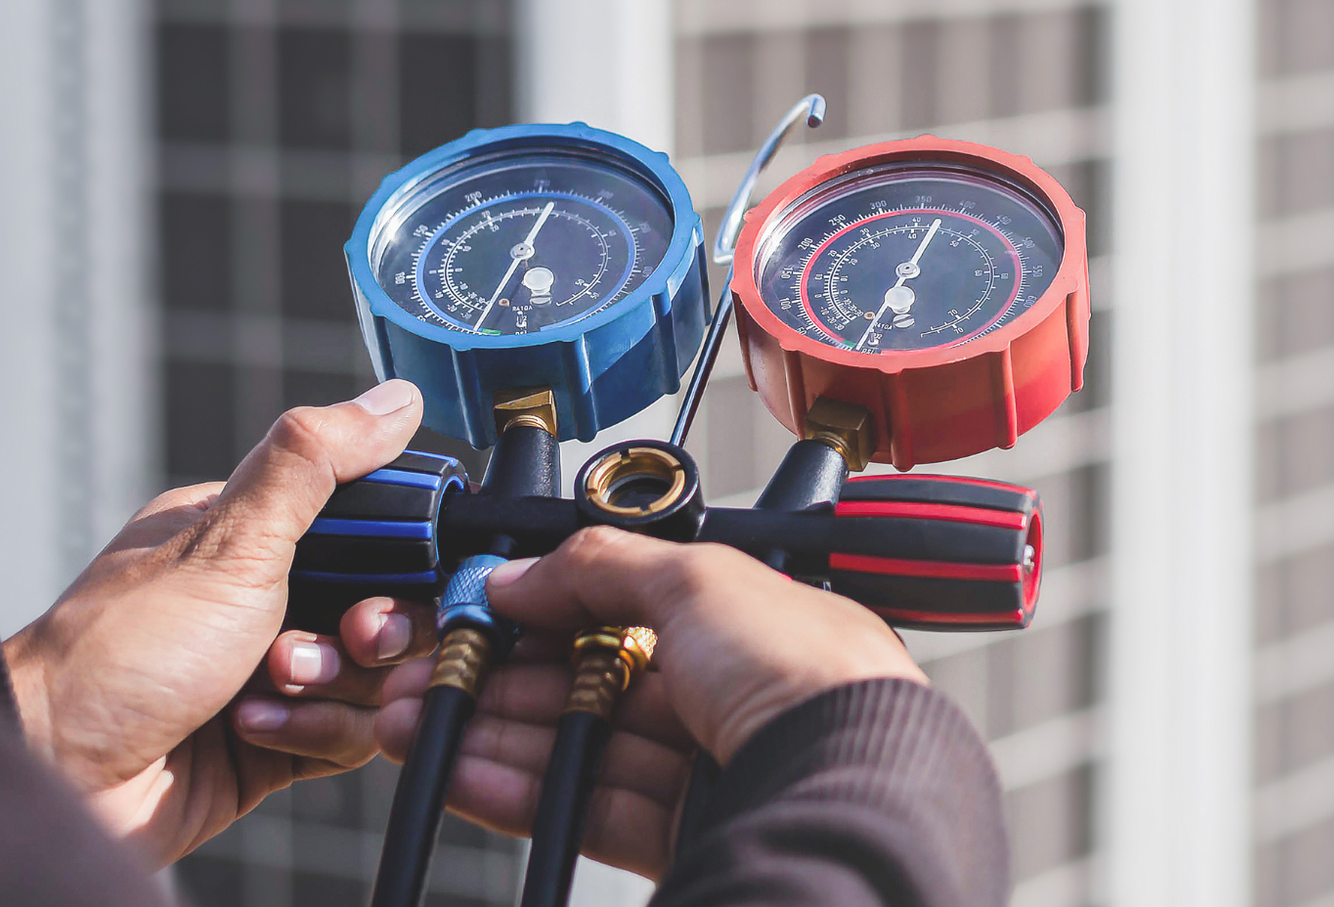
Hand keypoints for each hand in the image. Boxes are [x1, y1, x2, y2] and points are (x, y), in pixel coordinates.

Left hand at [2, 380, 438, 865]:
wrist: (65, 779)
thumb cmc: (122, 654)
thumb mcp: (232, 541)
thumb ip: (317, 463)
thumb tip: (395, 400)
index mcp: (255, 536)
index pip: (376, 529)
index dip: (403, 558)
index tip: (392, 578)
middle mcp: (269, 599)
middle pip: (389, 606)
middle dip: (371, 632)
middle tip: (342, 639)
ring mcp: (276, 671)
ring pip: (377, 675)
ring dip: (333, 686)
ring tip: (271, 688)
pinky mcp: (281, 740)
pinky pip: (351, 733)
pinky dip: (314, 733)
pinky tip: (255, 729)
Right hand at [375, 528, 925, 876]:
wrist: (845, 788)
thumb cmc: (812, 677)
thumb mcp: (699, 580)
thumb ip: (603, 568)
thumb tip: (526, 570)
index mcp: (751, 622)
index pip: (630, 609)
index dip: (552, 608)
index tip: (484, 611)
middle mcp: (735, 693)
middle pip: (598, 682)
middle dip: (505, 676)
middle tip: (434, 673)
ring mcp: (711, 768)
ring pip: (584, 747)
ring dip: (497, 732)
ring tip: (420, 722)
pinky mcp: (689, 833)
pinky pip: (589, 808)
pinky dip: (522, 789)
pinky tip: (465, 771)